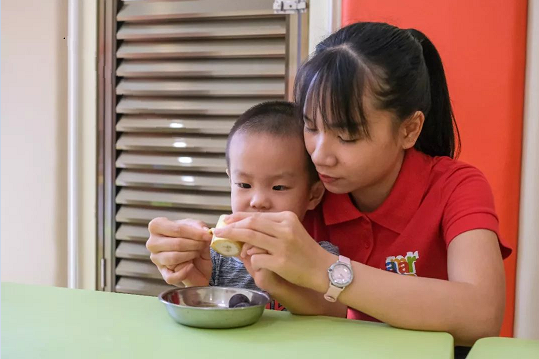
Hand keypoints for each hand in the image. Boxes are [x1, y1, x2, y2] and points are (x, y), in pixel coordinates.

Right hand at [146, 217, 212, 286]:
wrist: (198, 259)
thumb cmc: (192, 239)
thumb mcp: (197, 228)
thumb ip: (199, 227)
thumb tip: (203, 231)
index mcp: (158, 226)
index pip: (176, 229)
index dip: (194, 233)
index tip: (207, 235)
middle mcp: (153, 242)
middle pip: (176, 244)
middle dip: (194, 244)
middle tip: (203, 244)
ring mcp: (156, 259)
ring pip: (174, 258)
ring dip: (190, 255)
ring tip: (197, 252)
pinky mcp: (163, 273)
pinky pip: (171, 276)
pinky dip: (184, 272)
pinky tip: (190, 266)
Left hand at [213, 211, 335, 291]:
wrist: (324, 269)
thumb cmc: (305, 251)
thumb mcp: (291, 232)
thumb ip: (271, 228)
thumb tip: (245, 228)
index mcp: (287, 217)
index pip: (257, 215)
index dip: (238, 218)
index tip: (226, 220)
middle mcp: (285, 228)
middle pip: (250, 224)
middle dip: (231, 227)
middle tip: (218, 230)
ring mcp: (283, 245)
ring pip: (250, 238)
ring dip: (235, 240)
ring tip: (229, 245)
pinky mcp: (281, 261)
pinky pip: (256, 258)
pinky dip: (251, 260)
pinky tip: (254, 263)